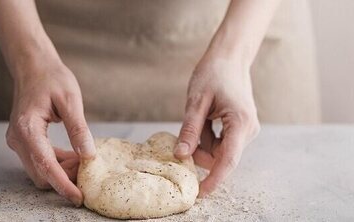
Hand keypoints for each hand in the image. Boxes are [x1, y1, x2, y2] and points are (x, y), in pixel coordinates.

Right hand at [5, 60, 95, 205]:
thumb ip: (78, 129)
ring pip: (40, 171)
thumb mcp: (71, 100)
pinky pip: (40, 161)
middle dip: (65, 178)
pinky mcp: (24, 141)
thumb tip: (89, 155)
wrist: (34, 68)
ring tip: (83, 160)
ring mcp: (19, 141)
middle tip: (88, 170)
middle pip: (41, 174)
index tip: (78, 197)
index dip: (63, 184)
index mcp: (27, 129)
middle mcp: (18, 139)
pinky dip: (57, 163)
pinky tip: (74, 156)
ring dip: (62, 172)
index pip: (46, 165)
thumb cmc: (52, 78)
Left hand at [174, 58, 259, 196]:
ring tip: (199, 117)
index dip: (214, 179)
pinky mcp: (242, 128)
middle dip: (201, 153)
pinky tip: (205, 119)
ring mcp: (247, 130)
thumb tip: (181, 155)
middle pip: (222, 157)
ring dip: (203, 142)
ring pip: (220, 151)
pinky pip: (222, 143)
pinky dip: (208, 137)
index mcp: (241, 123)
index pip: (228, 160)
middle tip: (187, 132)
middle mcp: (249, 130)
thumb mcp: (196, 101)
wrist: (230, 57)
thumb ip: (190, 130)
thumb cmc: (213, 73)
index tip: (199, 193)